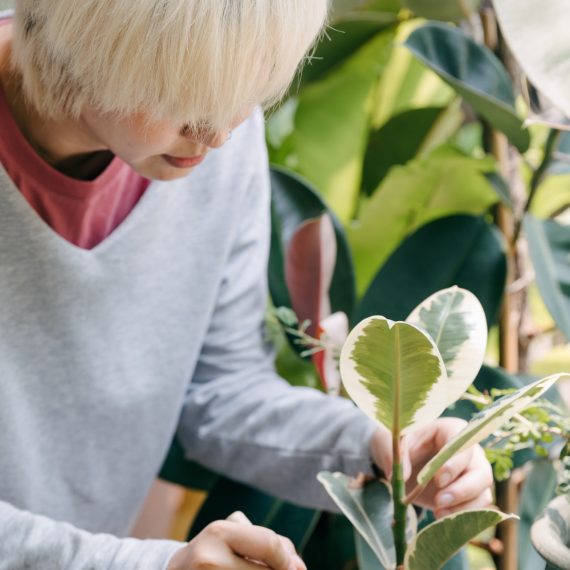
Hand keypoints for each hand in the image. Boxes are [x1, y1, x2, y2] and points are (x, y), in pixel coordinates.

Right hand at [167, 511, 305, 569]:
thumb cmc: (215, 551)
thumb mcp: (235, 534)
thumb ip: (271, 544)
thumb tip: (299, 568)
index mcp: (219, 533)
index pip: (270, 544)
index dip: (287, 559)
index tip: (291, 566)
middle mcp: (210, 559)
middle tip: (266, 567)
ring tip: (245, 567)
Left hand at [370, 418, 493, 518]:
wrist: (403, 459)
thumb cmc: (401, 443)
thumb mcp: (394, 441)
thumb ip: (396, 454)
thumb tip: (399, 476)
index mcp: (451, 430)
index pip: (463, 445)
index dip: (454, 464)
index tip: (439, 480)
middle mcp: (469, 451)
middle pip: (481, 471)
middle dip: (462, 490)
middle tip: (439, 501)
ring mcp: (473, 473)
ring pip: (483, 492)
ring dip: (463, 506)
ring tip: (438, 512)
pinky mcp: (470, 493)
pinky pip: (478, 507)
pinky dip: (462, 515)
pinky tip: (441, 516)